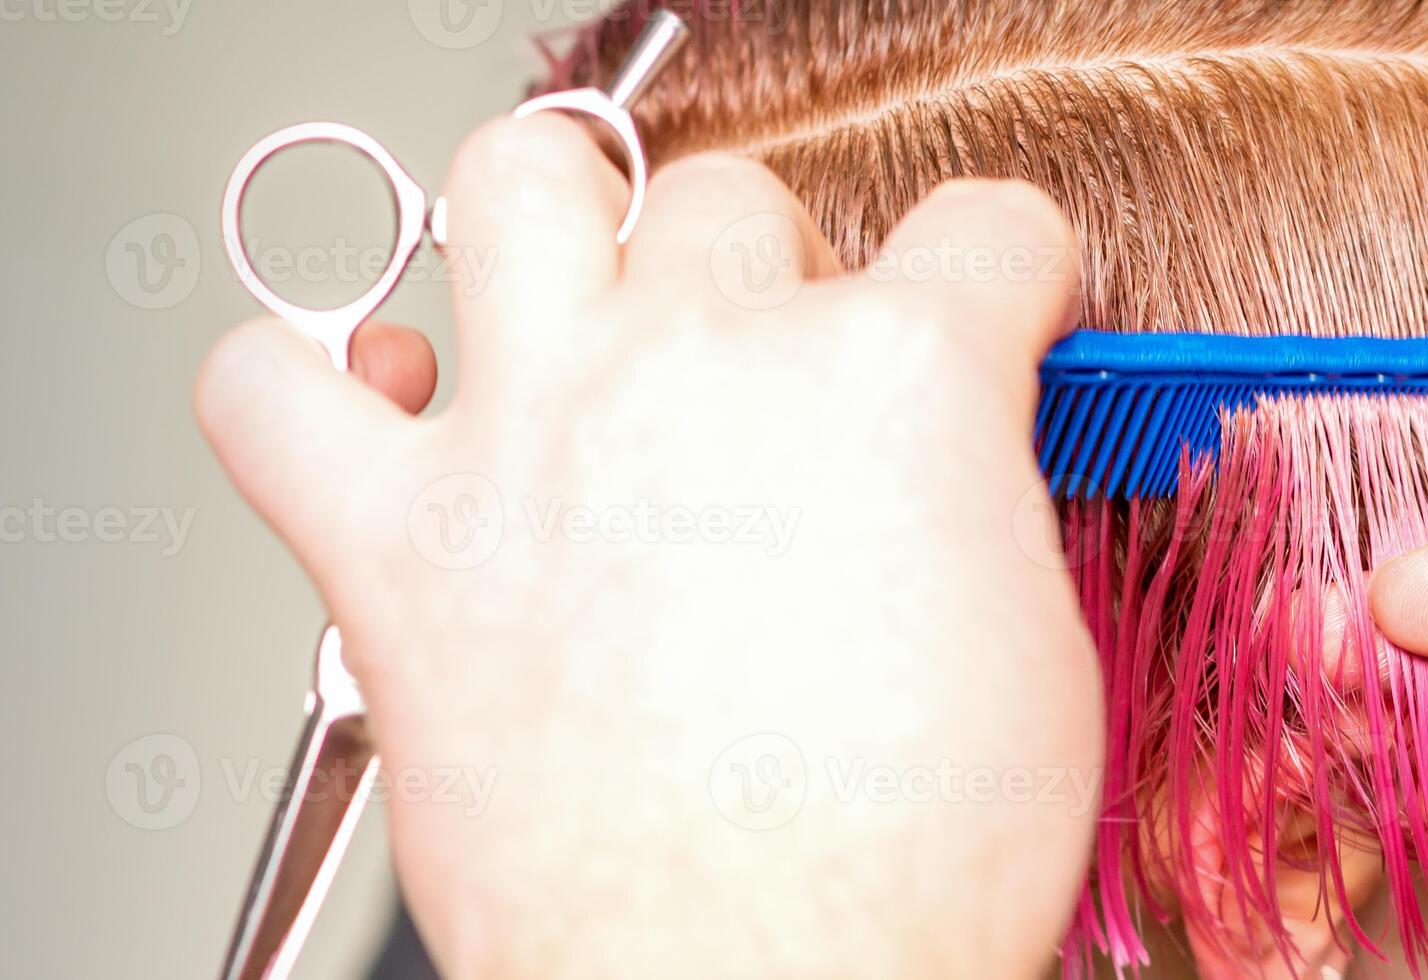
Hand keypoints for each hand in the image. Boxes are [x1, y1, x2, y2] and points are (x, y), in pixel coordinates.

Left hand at [196, 114, 1099, 977]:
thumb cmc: (900, 867)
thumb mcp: (1036, 652)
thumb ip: (980, 503)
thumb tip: (945, 475)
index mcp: (900, 378)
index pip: (984, 229)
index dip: (1004, 284)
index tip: (987, 321)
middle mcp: (707, 363)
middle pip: (742, 203)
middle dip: (780, 278)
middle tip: (786, 383)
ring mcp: (542, 431)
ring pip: (519, 186)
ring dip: (560, 225)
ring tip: (588, 300)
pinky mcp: (400, 542)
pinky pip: (269, 390)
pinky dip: (306, 386)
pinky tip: (382, 413)